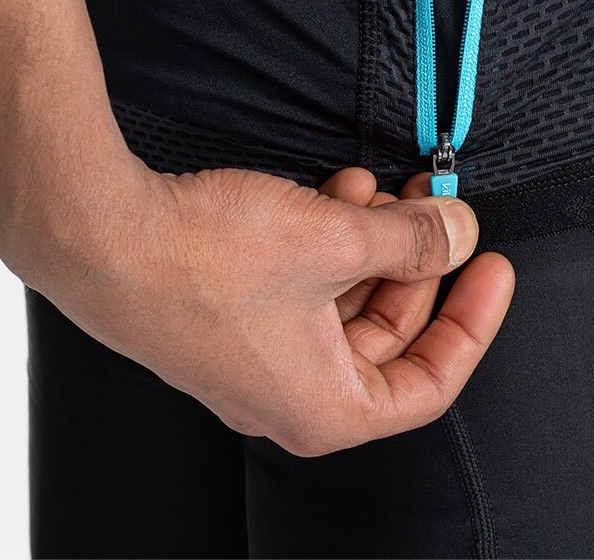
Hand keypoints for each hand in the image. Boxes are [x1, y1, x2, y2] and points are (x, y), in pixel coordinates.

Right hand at [26, 157, 513, 456]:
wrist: (99, 234)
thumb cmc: (204, 258)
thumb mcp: (334, 240)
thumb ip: (409, 240)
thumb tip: (459, 232)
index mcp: (324, 406)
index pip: (429, 384)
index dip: (473, 321)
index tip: (493, 266)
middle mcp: (289, 392)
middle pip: (387, 335)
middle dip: (416, 263)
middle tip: (436, 210)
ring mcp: (256, 353)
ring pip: (343, 302)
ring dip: (370, 243)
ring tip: (380, 187)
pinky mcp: (231, 313)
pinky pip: (304, 284)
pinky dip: (329, 241)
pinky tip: (336, 191)